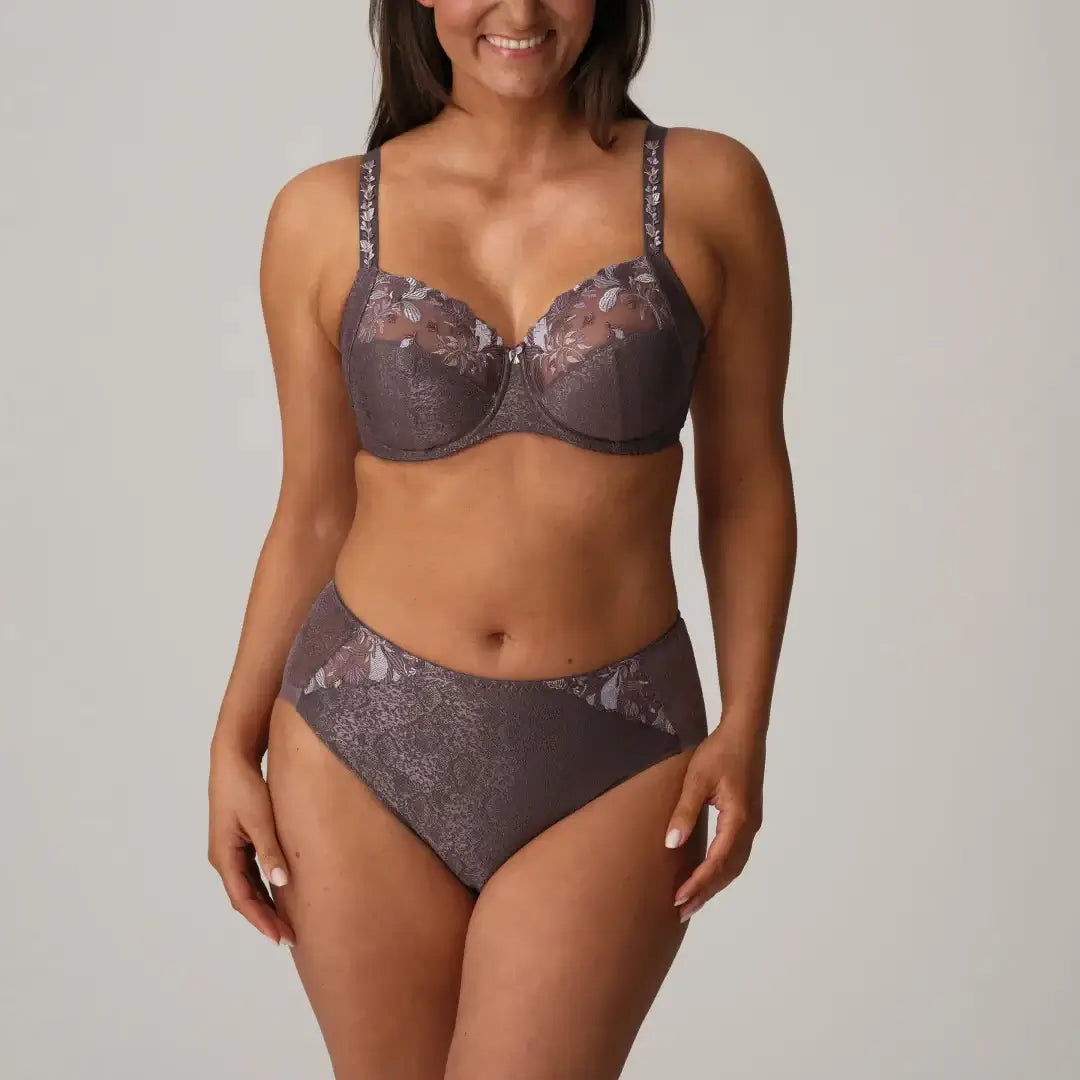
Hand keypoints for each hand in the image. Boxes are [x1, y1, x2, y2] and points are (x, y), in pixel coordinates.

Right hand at [207, 739, 294, 946]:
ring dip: (265, 904)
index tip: (280, 937)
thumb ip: (270, 851)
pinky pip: (251, 871)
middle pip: (244, 897)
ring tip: (287, 922)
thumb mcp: (260, 820)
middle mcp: (223, 857)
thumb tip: (281, 882)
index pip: (242, 898)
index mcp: (224, 856)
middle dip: (264, 918)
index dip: (261, 920)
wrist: (232, 760)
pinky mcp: (239, 840)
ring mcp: (229, 849)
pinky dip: (264, 886)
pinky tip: (281, 892)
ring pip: (247, 886)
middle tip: (289, 937)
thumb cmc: (245, 787)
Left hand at [664, 714, 765, 921]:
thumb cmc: (720, 752)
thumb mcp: (696, 779)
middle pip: (729, 871)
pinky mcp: (747, 819)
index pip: (718, 862)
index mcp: (739, 818)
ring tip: (690, 900)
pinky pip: (735, 854)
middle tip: (681, 910)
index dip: (697, 883)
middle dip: (705, 892)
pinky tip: (705, 875)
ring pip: (734, 865)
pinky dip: (720, 870)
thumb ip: (684, 811)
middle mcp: (749, 827)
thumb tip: (672, 843)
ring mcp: (751, 824)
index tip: (678, 899)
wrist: (744, 732)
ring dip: (713, 884)